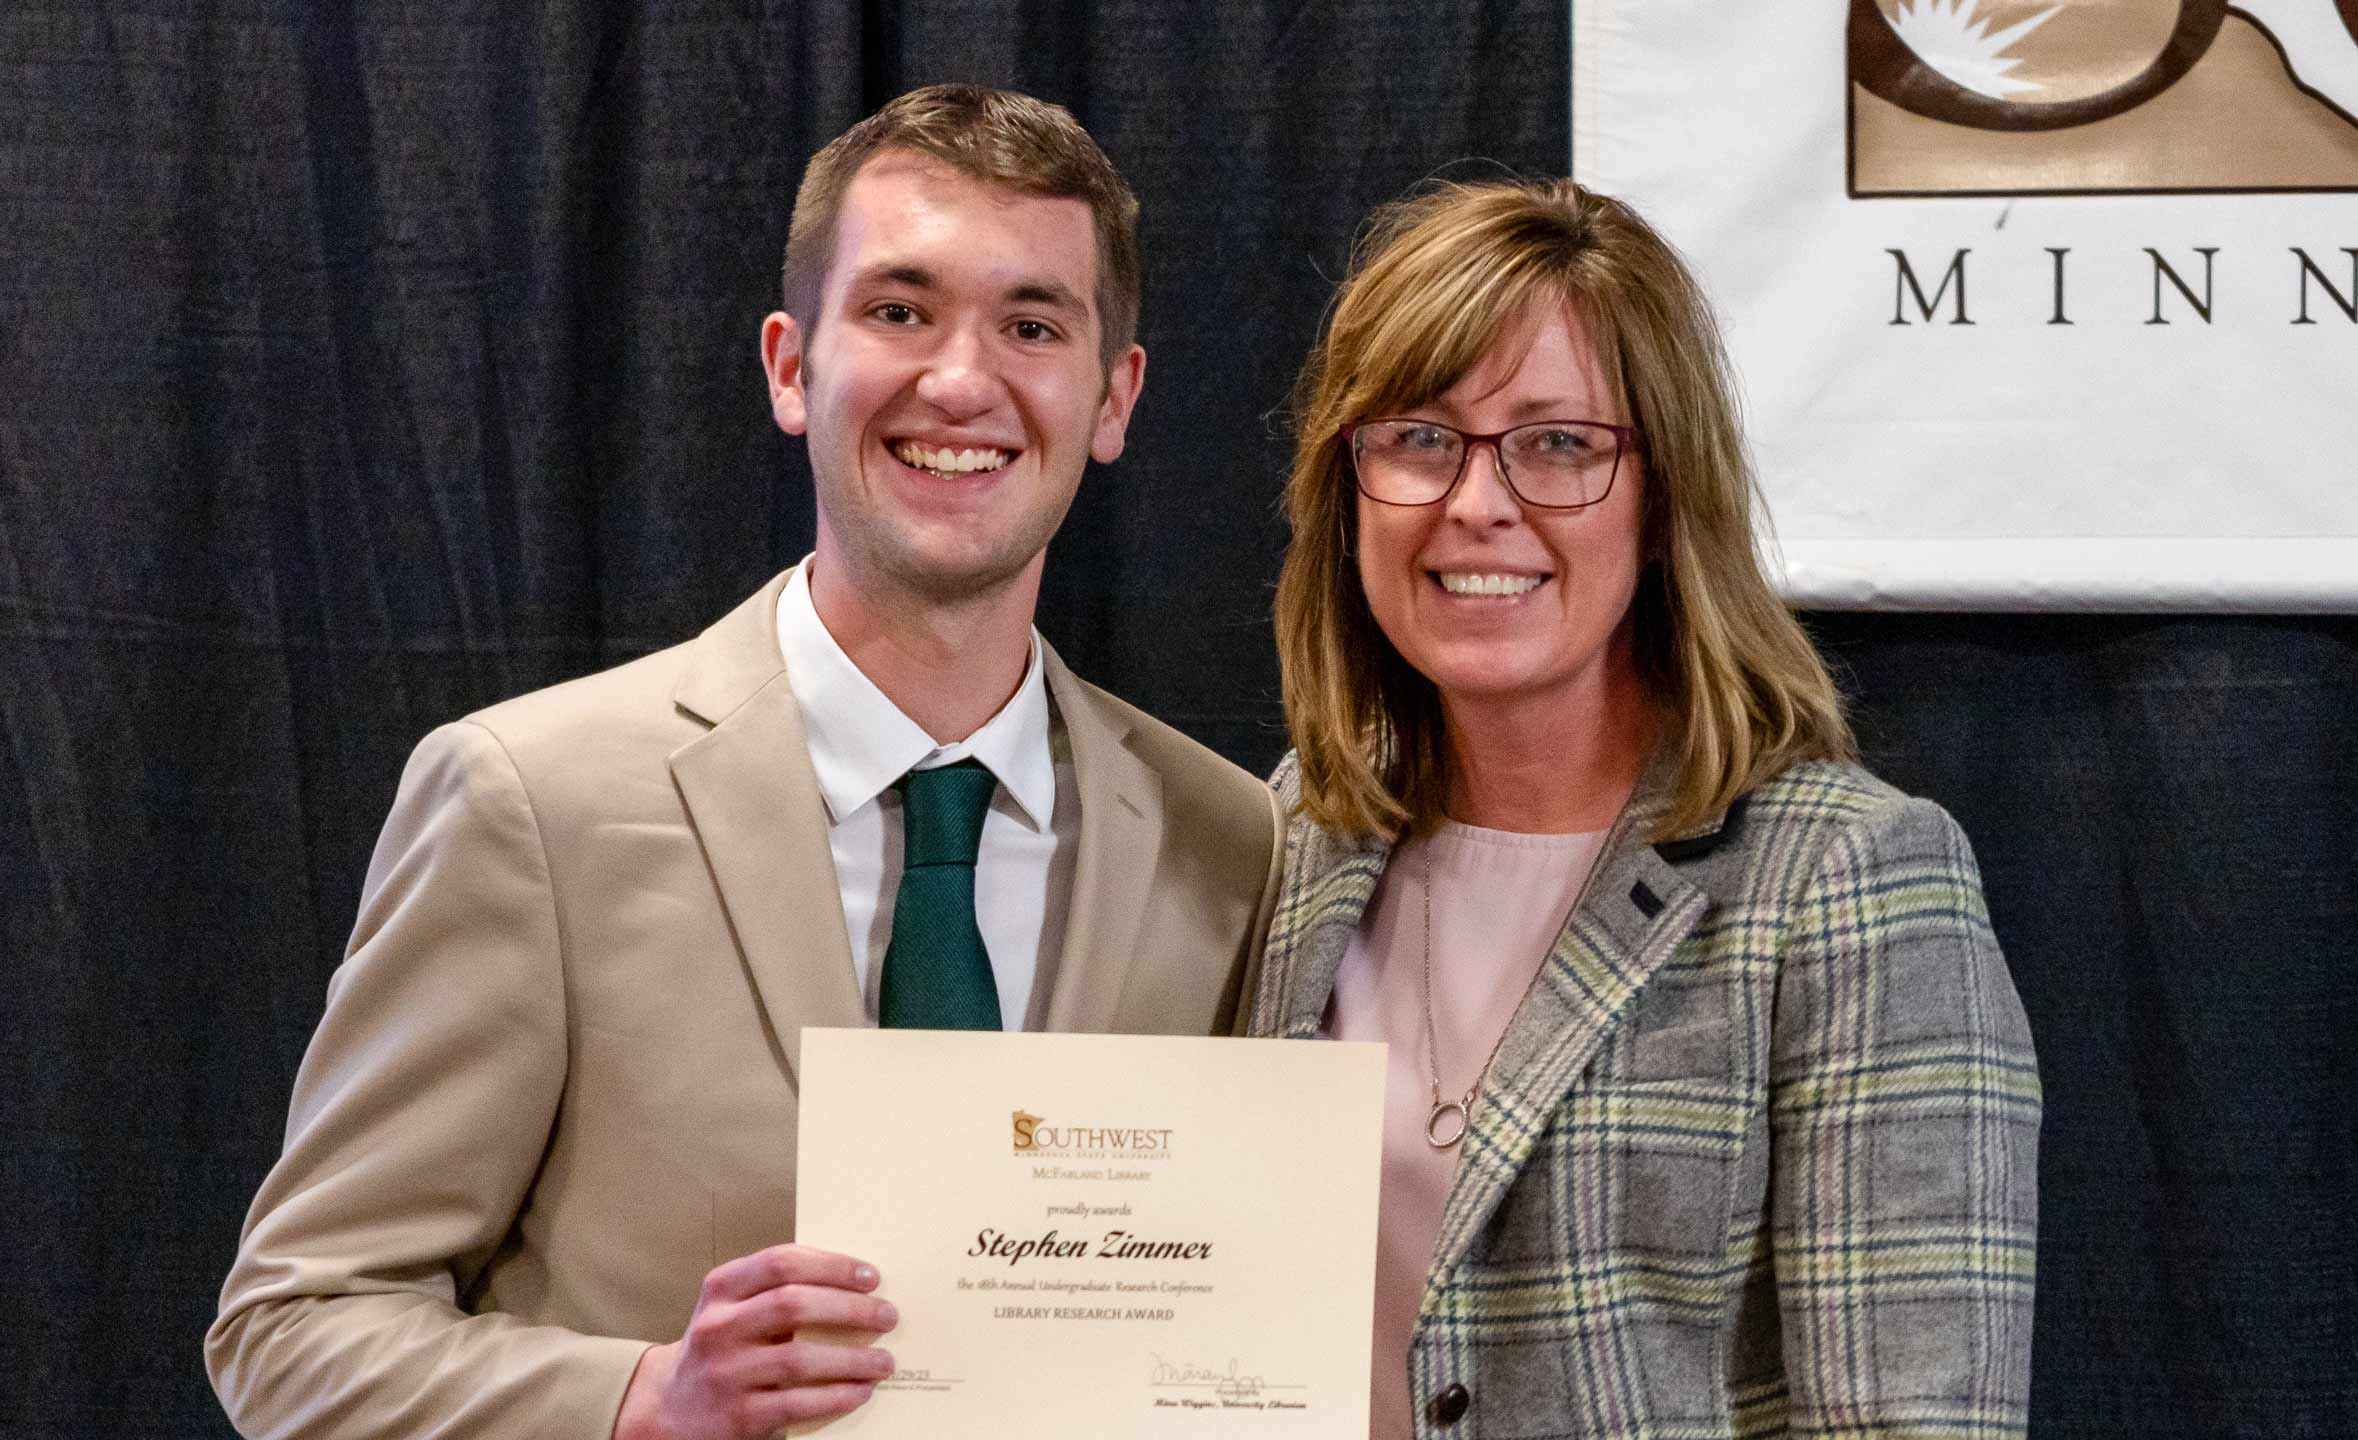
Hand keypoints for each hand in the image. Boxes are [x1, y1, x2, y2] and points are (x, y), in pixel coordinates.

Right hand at [612, 1244, 896, 1439]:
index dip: (832, 1265)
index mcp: (721, 1288)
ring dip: (852, 1359)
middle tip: (888, 1315)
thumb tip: (858, 1287)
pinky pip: (796, 1403)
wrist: (672, 1408)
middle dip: (850, 1308)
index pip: (781, 1262)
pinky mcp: (737, 1416)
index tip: (871, 1276)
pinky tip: (861, 1390)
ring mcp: (725, 1373)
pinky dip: (836, 1396)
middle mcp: (717, 1327)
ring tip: (884, 1360)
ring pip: (799, 1359)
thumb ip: (777, 1291)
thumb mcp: (733, 1308)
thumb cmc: (723, 1347)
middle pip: (793, 1304)